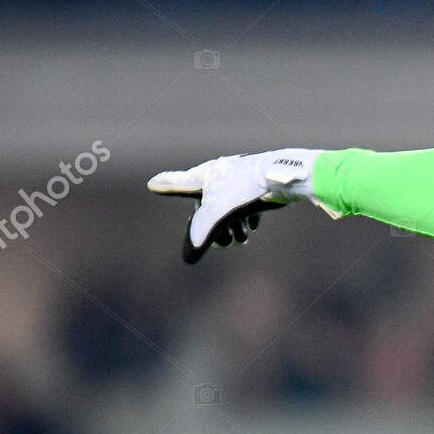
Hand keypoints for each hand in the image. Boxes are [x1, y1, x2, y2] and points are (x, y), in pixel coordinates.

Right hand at [147, 149, 322, 262]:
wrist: (280, 176)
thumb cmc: (244, 190)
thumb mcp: (218, 214)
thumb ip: (200, 235)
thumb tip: (188, 259)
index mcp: (204, 176)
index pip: (180, 183)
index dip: (168, 186)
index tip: (153, 184)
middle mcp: (219, 174)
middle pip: (208, 203)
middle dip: (214, 226)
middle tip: (224, 244)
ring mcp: (239, 177)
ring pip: (229, 204)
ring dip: (233, 225)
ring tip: (243, 239)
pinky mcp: (257, 183)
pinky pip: (247, 200)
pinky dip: (247, 215)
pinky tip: (253, 225)